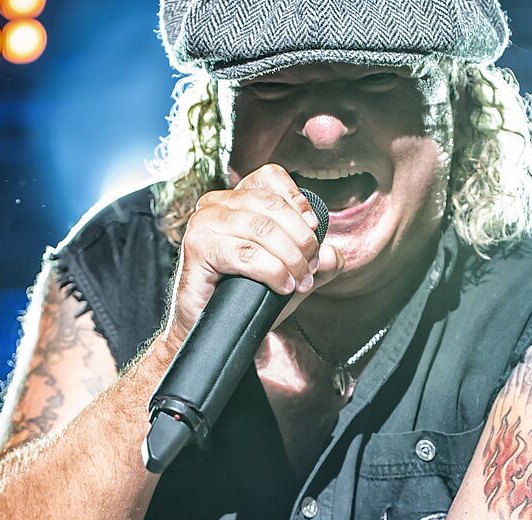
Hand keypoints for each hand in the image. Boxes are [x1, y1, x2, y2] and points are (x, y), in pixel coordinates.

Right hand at [163, 163, 344, 345]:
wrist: (215, 330)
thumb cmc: (245, 299)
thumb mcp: (290, 277)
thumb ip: (315, 264)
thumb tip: (333, 255)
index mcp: (237, 200)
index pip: (271, 178)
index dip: (299, 203)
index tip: (313, 231)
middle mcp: (217, 204)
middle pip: (272, 206)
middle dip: (301, 239)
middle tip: (309, 267)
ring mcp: (204, 223)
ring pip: (262, 229)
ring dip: (290, 258)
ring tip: (299, 281)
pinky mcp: (198, 248)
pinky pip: (246, 254)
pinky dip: (272, 271)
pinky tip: (282, 285)